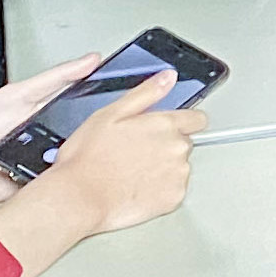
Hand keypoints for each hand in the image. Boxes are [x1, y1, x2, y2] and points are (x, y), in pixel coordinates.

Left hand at [0, 53, 101, 210]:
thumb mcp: (15, 95)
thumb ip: (51, 79)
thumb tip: (87, 60)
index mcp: (49, 112)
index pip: (85, 102)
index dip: (106, 95)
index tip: (126, 86)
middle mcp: (53, 137)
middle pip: (88, 130)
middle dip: (100, 127)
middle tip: (111, 120)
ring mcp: (50, 161)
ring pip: (82, 155)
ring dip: (86, 152)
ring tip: (90, 145)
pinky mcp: (46, 184)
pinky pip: (67, 180)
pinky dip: (70, 176)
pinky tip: (71, 167)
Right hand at [21, 70, 202, 234]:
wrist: (79, 199)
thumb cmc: (88, 159)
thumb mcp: (110, 114)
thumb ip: (146, 93)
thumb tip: (167, 77)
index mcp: (164, 124)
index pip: (196, 119)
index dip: (182, 123)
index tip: (170, 130)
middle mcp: (176, 148)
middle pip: (183, 143)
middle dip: (165, 146)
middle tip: (135, 154)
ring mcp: (177, 175)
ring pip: (178, 167)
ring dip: (162, 169)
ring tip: (131, 173)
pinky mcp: (174, 198)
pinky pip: (174, 191)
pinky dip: (160, 191)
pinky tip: (136, 188)